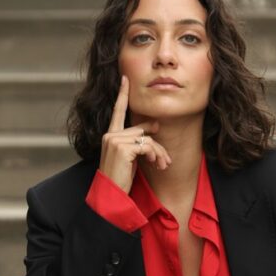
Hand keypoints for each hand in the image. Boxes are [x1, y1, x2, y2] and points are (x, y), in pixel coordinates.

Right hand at [98, 75, 171, 193]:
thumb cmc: (120, 179)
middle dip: (158, 146)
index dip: (122, 95)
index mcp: (110, 135)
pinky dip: (155, 155)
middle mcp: (110, 135)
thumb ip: (137, 141)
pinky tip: (155, 165)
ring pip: (147, 139)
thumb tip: (155, 125)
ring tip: (162, 165)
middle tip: (165, 160)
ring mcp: (115, 140)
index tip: (125, 79)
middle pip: (142, 130)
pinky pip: (147, 145)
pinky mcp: (122, 148)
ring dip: (159, 153)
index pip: (117, 111)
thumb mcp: (129, 158)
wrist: (111, 195)